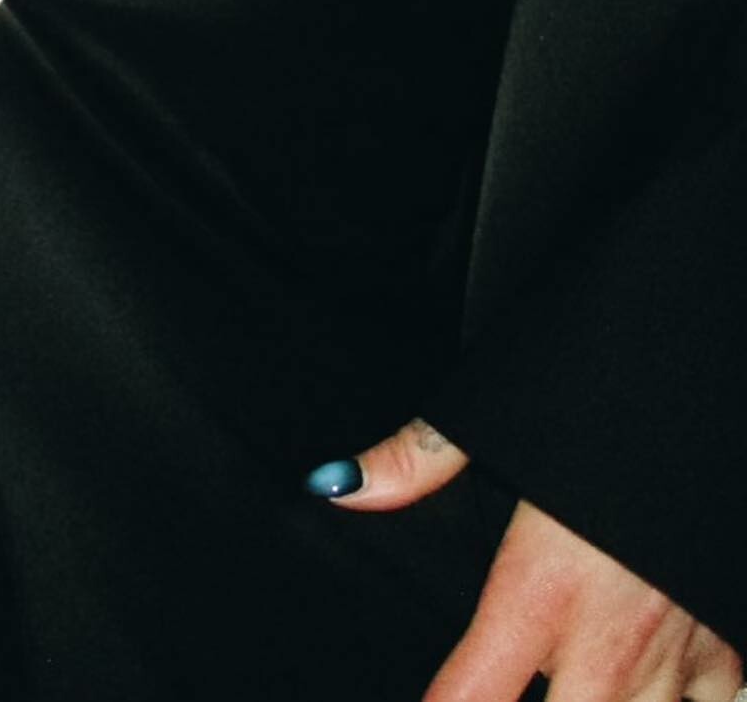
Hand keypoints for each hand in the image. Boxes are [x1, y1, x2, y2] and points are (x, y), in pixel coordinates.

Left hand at [306, 421, 743, 701]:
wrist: (703, 375)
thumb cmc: (606, 400)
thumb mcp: (497, 417)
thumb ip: (416, 459)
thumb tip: (338, 483)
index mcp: (540, 586)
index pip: (467, 698)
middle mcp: (607, 636)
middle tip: (512, 690)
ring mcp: (678, 651)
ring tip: (572, 687)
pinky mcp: (730, 646)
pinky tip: (647, 690)